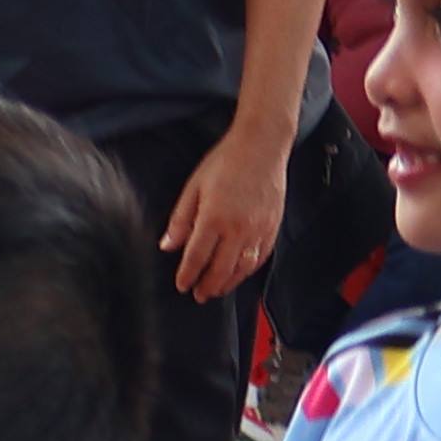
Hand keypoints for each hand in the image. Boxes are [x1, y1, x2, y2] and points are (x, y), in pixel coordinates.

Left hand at [161, 121, 292, 303]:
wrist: (262, 145)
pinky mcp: (272, 227)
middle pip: (220, 270)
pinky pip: (260, 258)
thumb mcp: (194, 186)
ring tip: (216, 290)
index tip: (182, 285)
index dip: (187, 275)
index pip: (196, 257)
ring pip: (241, 269)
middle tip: (198, 295)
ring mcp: (258, 230)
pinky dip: (247, 271)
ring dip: (227, 284)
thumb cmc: (226, 161)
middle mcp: (238, 228)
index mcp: (214, 218)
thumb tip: (168, 246)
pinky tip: (238, 274)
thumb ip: (181, 220)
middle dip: (207, 286)